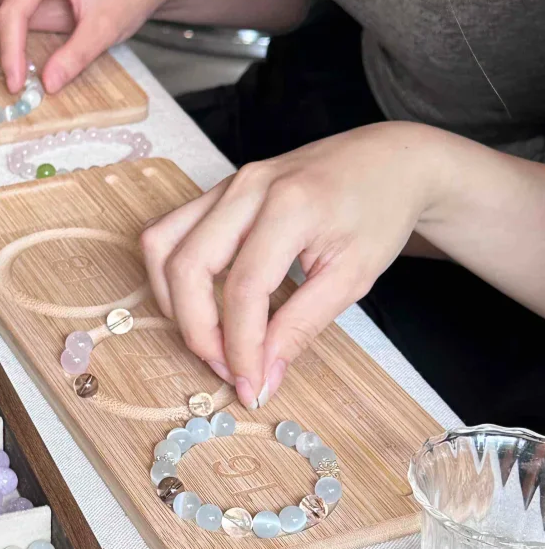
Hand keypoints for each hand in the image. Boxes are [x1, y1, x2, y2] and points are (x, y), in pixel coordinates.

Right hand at [140, 123, 436, 408]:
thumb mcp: (353, 277)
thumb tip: (262, 376)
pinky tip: (200, 304)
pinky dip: (174, 276)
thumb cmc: (378, 213)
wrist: (387, 161)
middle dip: (198, 330)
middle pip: (188, 266)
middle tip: (227, 368)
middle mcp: (247, 188)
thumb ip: (302, 326)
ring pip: (161, 245)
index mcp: (290, 205)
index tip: (250, 387)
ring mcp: (226, 185)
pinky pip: (169, 233)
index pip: (244, 288)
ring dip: (171, 301)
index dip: (240, 346)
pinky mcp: (217, 192)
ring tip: (206, 338)